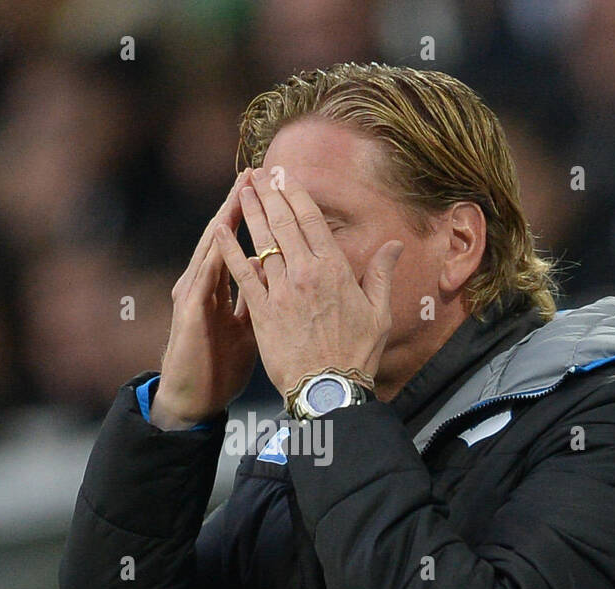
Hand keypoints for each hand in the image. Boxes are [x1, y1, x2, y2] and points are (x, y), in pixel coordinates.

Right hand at [152, 171, 262, 429]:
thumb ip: (258, 297)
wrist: (194, 398)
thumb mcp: (247, 326)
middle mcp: (204, 283)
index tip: (276, 188)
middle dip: (241, 203)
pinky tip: (222, 235)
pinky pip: (204, 278)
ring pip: (211, 247)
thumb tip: (278, 275)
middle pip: (223, 234)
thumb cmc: (219, 364)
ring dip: (225, 218)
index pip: (241, 242)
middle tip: (258, 170)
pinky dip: (213, 255)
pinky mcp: (191, 313)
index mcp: (219, 285)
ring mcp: (194, 295)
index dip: (258, 216)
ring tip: (240, 190)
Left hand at [214, 169, 403, 398]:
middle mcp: (306, 274)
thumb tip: (394, 244)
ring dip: (250, 212)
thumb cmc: (357, 354)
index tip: (286, 176)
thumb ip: (381, 274)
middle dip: (270, 194)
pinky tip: (220, 229)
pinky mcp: (262, 311)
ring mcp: (282, 291)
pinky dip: (229, 249)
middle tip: (259, 173)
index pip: (312, 221)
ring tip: (242, 189)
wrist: (328, 389)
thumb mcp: (379, 312)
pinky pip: (242, 273)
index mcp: (335, 270)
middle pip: (283, 223)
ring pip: (262, 242)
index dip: (296, 194)